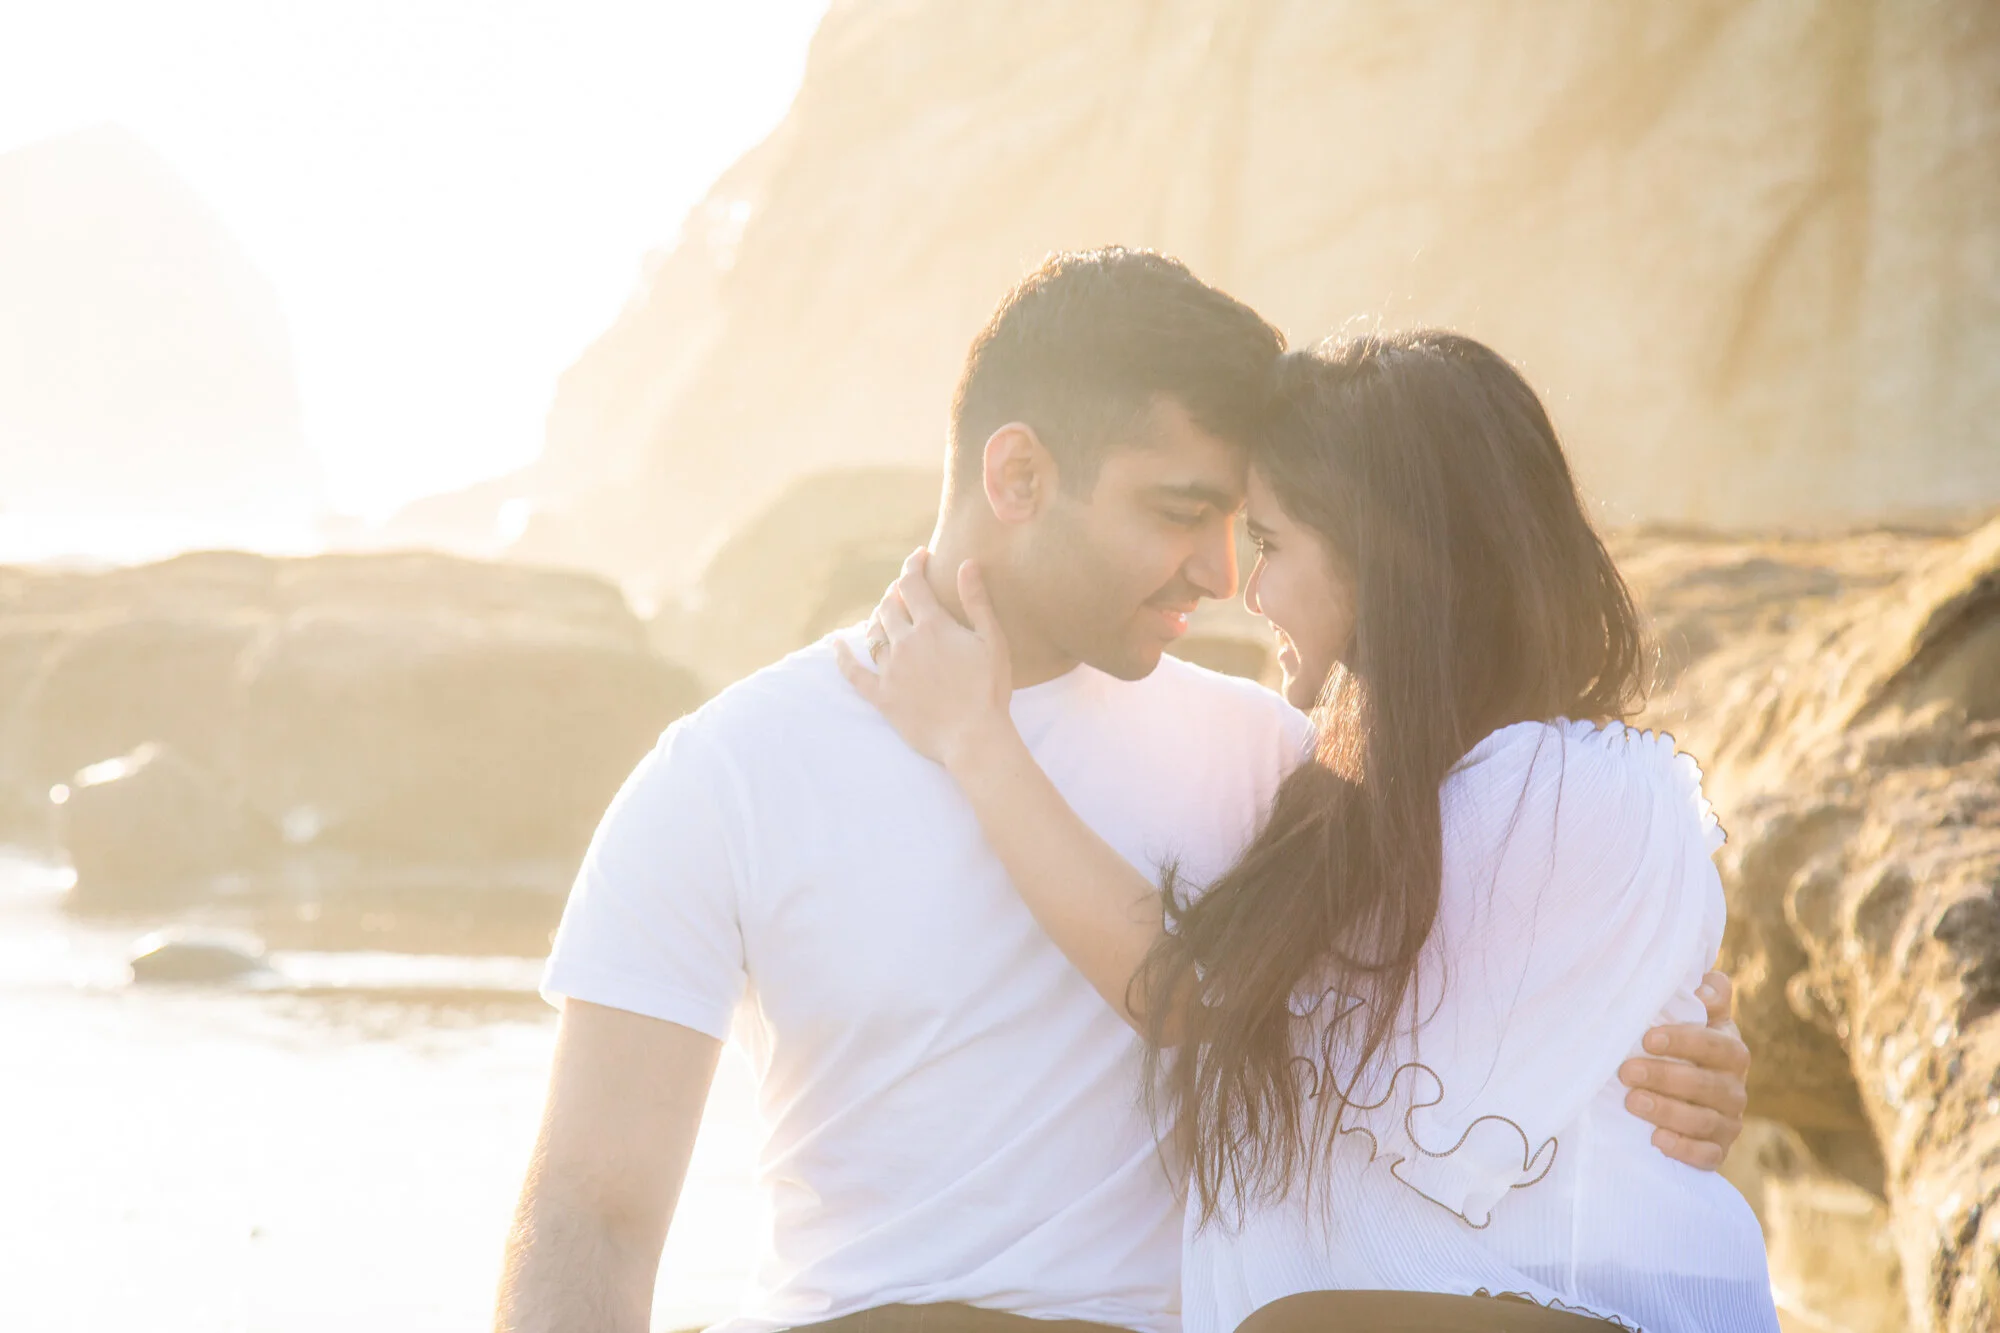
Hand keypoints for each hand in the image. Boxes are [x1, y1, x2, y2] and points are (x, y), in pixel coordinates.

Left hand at [836, 550, 1015, 769]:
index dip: (913, 565)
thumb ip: (976, 601)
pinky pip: (854, 673)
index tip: (920, 556)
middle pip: (889, 605)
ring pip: (873, 633)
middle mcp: (905, 643)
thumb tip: (967, 563)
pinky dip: (842, 657)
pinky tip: (836, 645)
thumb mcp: (992, 641)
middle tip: (905, 589)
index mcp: (932, 626)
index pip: (912, 584)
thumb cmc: (989, 690)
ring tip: (886, 613)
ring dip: (878, 617)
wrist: (973, 737)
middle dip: (895, 591)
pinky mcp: (882, 696)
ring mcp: (890, 670)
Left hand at [1619, 969, 1749, 1169]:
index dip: (1685, 1041)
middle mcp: (1733, 1087)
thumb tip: (1704, 988)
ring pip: (1705, 1120)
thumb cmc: (1678, 1046)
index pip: (1717, 1045)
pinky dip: (1684, 1149)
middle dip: (1666, 1077)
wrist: (1685, 1098)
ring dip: (1668, 1111)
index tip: (1647, 1039)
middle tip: (1626, 1072)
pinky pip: (1708, 1155)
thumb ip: (1705, 997)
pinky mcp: (1718, 1150)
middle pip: (1708, 1085)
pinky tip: (1657, 1140)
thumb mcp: (1691, 1017)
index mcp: (1729, 1050)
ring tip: (1632, 1102)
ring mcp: (1729, 1121)